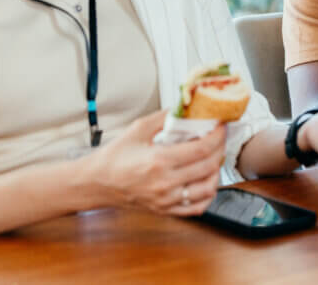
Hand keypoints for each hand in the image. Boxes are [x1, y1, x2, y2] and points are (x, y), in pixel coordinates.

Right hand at [88, 110, 225, 216]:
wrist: (95, 183)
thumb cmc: (114, 157)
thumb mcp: (138, 130)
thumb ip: (164, 117)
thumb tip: (185, 107)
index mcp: (159, 161)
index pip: (202, 149)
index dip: (217, 136)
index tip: (221, 126)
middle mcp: (165, 183)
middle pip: (209, 166)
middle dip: (220, 149)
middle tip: (221, 138)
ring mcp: (166, 200)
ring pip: (208, 189)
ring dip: (217, 171)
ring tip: (214, 158)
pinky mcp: (165, 210)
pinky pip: (197, 207)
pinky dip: (208, 194)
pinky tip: (206, 181)